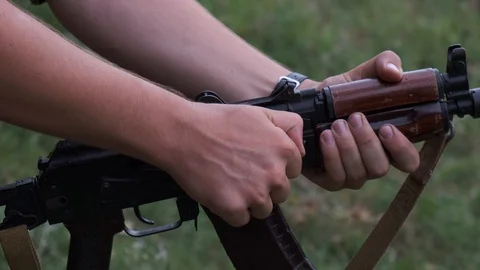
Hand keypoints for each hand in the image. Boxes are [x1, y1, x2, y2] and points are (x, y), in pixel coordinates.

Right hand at [164, 102, 304, 226]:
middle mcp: (274, 174)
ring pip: (263, 209)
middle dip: (264, 186)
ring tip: (230, 181)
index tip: (256, 160)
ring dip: (249, 201)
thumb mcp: (260, 113)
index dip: (274, 167)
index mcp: (284, 150)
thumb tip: (301, 149)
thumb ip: (290, 125)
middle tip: (241, 172)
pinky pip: (241, 219)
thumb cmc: (219, 121)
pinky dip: (230, 210)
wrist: (182, 133)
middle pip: (280, 193)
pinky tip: (220, 191)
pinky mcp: (233, 208)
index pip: (293, 171)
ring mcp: (254, 193)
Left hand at [302, 51, 419, 190]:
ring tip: (336, 124)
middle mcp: (374, 163)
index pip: (409, 161)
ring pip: (359, 173)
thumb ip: (384, 64)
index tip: (387, 129)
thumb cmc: (343, 94)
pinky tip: (325, 137)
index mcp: (390, 145)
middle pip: (380, 167)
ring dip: (348, 148)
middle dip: (367, 143)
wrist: (310, 104)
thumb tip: (395, 73)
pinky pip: (337, 177)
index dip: (402, 149)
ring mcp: (353, 174)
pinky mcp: (331, 179)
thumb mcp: (363, 75)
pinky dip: (332, 156)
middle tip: (354, 118)